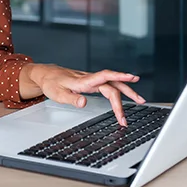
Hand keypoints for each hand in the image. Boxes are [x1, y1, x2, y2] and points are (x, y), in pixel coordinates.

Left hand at [28, 64, 144, 125]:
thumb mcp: (57, 94)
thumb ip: (71, 99)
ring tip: (140, 100)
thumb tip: (84, 103)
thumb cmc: (51, 84)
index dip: (118, 76)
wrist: (45, 74)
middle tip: (131, 112)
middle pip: (112, 85)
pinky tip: (126, 94)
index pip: (104, 77)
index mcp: (82, 81)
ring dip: (127, 92)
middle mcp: (89, 79)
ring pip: (113, 84)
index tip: (132, 78)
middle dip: (125, 97)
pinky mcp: (91, 82)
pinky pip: (109, 85)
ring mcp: (91, 80)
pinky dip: (119, 90)